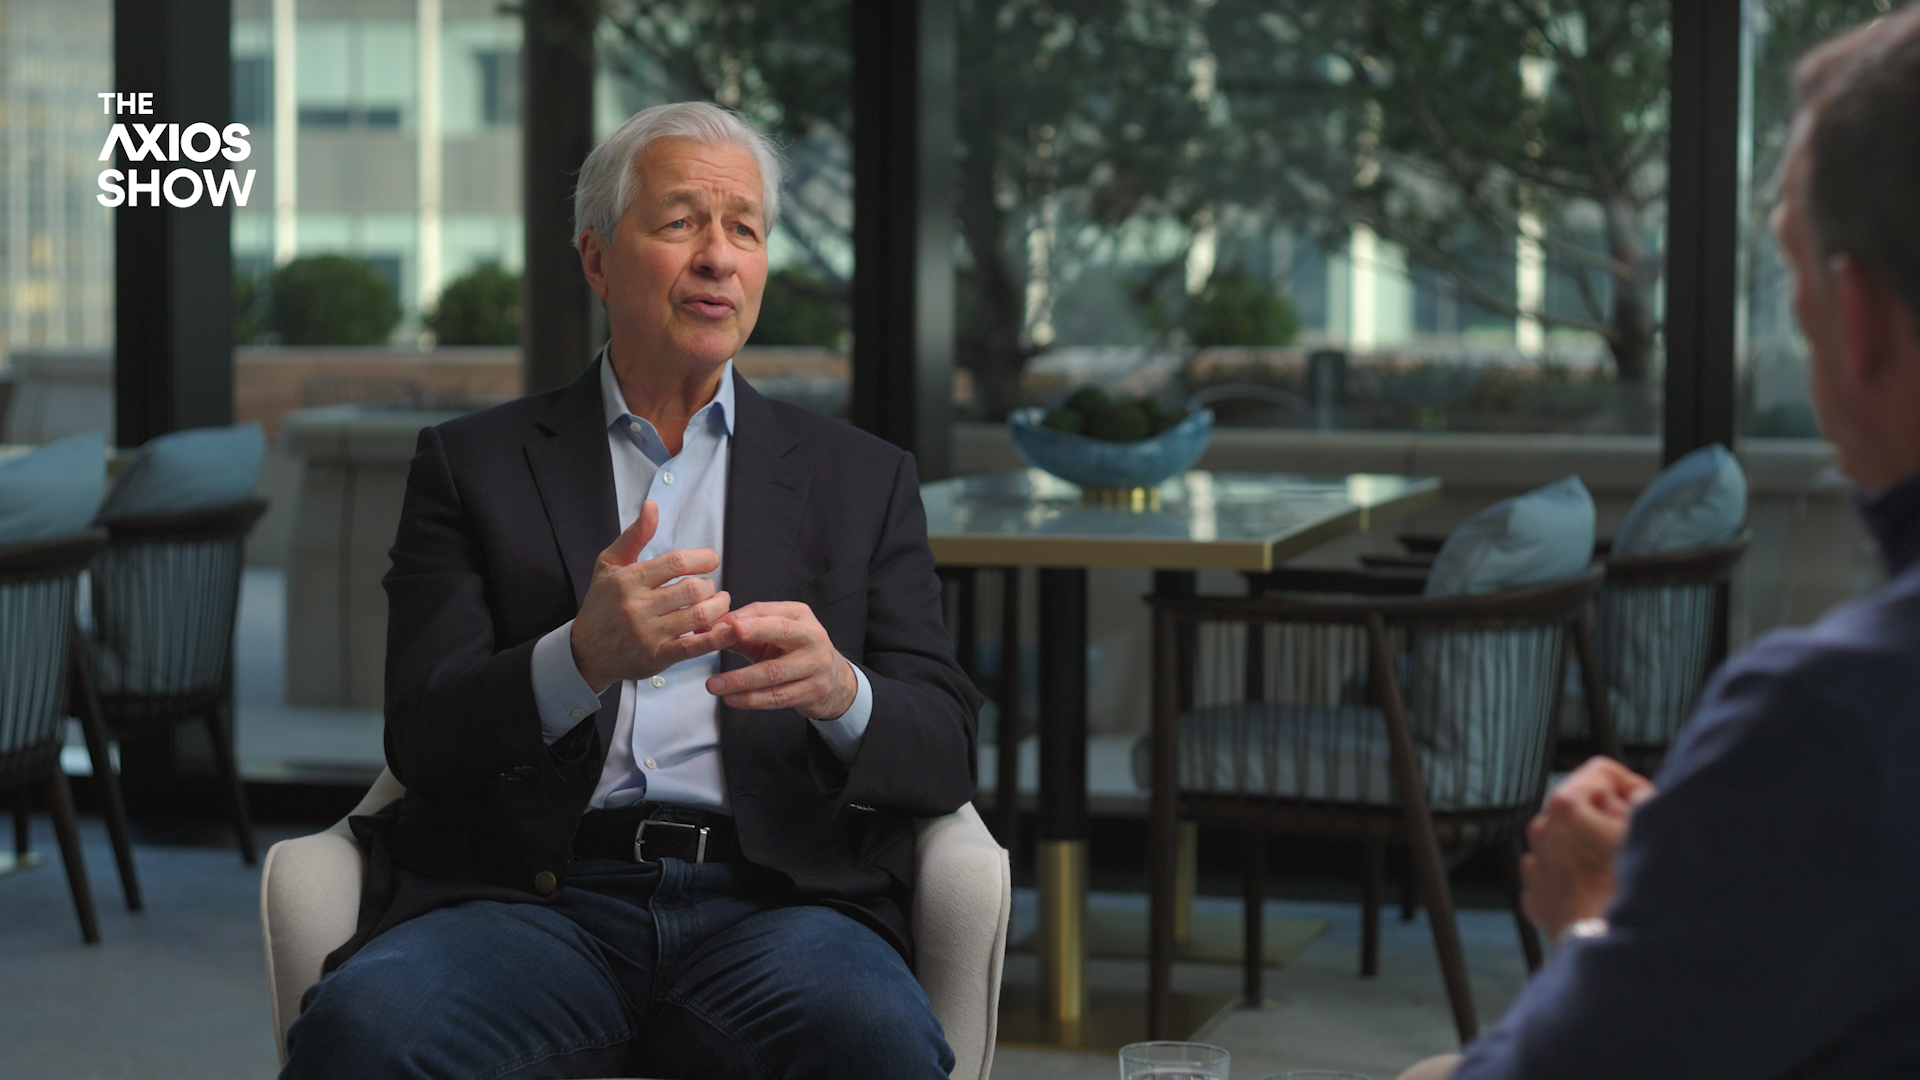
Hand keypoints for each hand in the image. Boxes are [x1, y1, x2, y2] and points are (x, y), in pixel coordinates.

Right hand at [569, 500, 736, 690]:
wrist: (586, 651)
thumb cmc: (601, 605)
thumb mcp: (609, 565)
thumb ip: (634, 536)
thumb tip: (652, 507)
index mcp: (629, 580)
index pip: (676, 562)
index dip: (702, 558)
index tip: (711, 560)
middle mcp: (638, 606)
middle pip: (693, 588)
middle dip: (710, 585)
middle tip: (709, 587)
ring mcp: (648, 634)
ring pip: (698, 615)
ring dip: (718, 607)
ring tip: (718, 603)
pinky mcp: (657, 657)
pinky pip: (694, 646)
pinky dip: (717, 638)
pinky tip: (728, 629)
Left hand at [704, 601, 858, 719]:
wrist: (834, 680)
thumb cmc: (795, 653)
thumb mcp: (771, 638)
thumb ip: (741, 633)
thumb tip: (706, 628)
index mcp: (799, 615)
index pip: (766, 611)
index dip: (739, 617)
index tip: (715, 626)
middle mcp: (812, 636)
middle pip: (780, 631)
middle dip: (750, 632)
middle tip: (719, 636)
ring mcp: (816, 664)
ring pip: (774, 672)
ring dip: (740, 680)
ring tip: (714, 685)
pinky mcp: (814, 690)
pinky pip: (778, 696)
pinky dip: (752, 699)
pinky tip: (733, 699)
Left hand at [1521, 756, 1655, 937]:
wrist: (1607, 948)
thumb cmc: (1627, 893)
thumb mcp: (1646, 833)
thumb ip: (1640, 803)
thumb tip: (1633, 798)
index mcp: (1568, 806)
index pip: (1601, 771)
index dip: (1630, 784)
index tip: (1644, 803)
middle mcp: (1543, 830)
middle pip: (1583, 806)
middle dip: (1610, 818)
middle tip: (1636, 841)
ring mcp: (1536, 864)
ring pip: (1570, 841)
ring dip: (1593, 849)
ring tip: (1620, 871)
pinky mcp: (1537, 895)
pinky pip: (1561, 873)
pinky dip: (1579, 877)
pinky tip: (1602, 891)